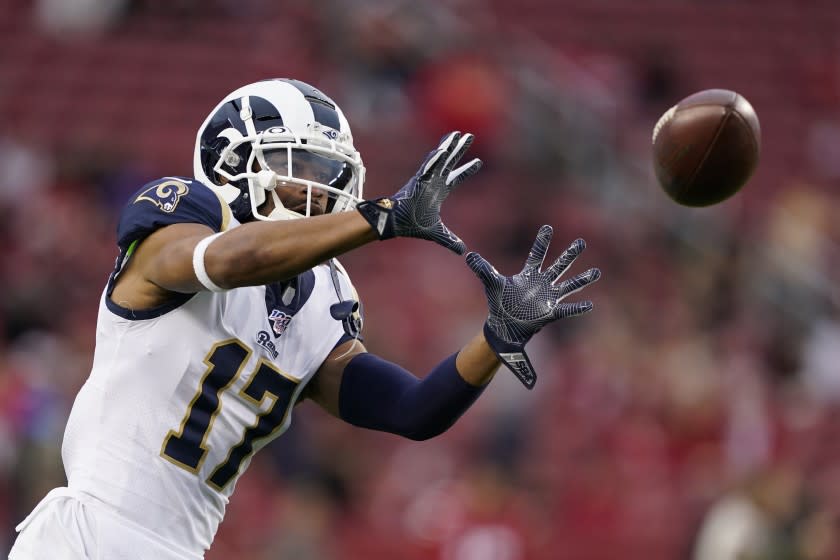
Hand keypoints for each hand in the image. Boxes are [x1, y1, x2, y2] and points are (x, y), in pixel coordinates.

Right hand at [356, 131, 480, 254]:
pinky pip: (428, 168)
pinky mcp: (417, 180)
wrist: (396, 223)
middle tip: (470, 136)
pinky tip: (443, 150)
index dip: (467, 170)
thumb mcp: (437, 233)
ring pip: (440, 159)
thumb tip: (463, 251)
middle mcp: (433, 182)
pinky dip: (435, 159)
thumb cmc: (412, 225)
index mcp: (439, 191)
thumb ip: (450, 240)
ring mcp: (426, 179)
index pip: (456, 177)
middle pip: (450, 162)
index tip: (479, 161)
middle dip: (460, 149)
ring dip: (448, 146)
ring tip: (458, 134)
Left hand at [466, 225, 600, 388]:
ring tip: (596, 272)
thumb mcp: (491, 284)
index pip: (536, 255)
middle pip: (558, 266)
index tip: (547, 227)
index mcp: (528, 275)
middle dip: (569, 255)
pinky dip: (576, 308)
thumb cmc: (499, 303)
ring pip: (568, 286)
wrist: (504, 326)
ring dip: (582, 280)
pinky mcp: (550, 313)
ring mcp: (548, 298)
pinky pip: (566, 310)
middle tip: (581, 242)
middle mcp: (541, 284)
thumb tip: (468, 255)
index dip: (541, 242)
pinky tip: (588, 305)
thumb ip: (482, 269)